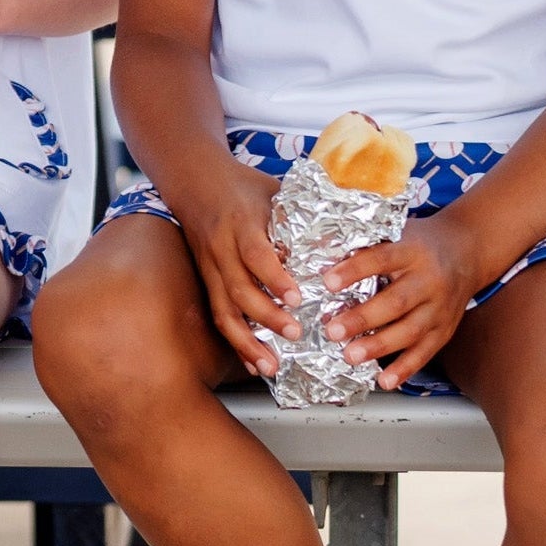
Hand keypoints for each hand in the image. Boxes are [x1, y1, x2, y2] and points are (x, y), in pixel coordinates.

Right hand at [168, 160, 303, 379]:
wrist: (194, 180)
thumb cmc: (242, 185)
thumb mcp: (274, 190)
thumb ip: (304, 214)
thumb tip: (351, 232)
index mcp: (242, 222)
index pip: (255, 253)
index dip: (274, 277)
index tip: (297, 298)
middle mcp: (221, 247)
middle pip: (238, 288)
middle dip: (266, 316)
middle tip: (294, 335)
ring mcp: (210, 266)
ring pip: (223, 309)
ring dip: (246, 341)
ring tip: (270, 366)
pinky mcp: (206, 279)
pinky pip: (217, 314)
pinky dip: (234, 342)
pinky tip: (252, 362)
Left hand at [321, 213, 484, 391]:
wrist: (467, 252)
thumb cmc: (420, 242)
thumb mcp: (396, 232)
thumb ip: (365, 245)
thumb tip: (318, 255)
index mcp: (411, 251)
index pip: (380, 259)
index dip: (354, 271)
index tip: (327, 282)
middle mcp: (429, 281)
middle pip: (396, 302)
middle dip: (362, 319)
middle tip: (331, 330)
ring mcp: (440, 308)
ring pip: (410, 331)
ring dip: (378, 346)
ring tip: (349, 356)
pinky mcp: (445, 330)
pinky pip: (425, 352)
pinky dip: (405, 369)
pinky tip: (384, 380)